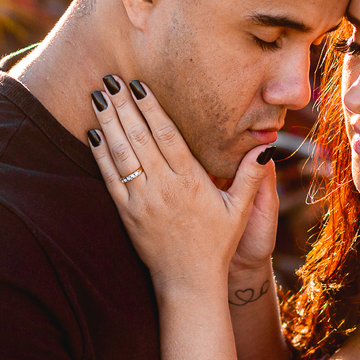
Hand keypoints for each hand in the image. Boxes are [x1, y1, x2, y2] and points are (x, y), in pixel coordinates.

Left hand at [87, 76, 273, 289]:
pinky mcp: (126, 214)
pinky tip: (92, 133)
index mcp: (190, 181)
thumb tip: (267, 146)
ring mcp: (142, 200)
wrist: (188, 281)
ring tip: (97, 96)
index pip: (167, 134)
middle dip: (123, 105)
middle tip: (110, 78)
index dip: (151, 107)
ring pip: (121, 153)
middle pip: (139, 137)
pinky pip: (109, 178)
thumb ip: (250, 176)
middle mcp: (163, 187)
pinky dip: (99, 155)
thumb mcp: (239, 210)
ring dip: (107, 122)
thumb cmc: (216, 244)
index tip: (139, 84)